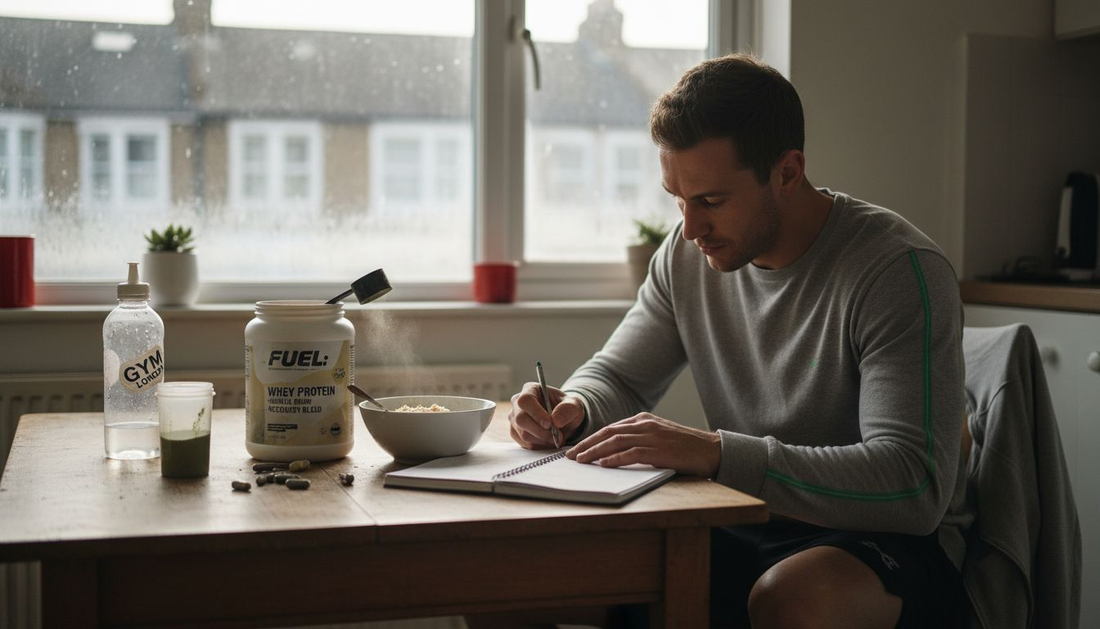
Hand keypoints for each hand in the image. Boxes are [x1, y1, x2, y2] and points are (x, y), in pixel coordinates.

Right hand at [508, 382, 584, 449]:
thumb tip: (556, 421)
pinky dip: (539, 446)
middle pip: (520, 419)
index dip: (536, 413)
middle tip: (558, 436)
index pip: (525, 400)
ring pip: (523, 434)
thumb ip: (567, 409)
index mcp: (530, 389)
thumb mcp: (574, 405)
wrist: (563, 420)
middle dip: (540, 431)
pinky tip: (549, 442)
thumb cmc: (567, 408)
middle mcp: (518, 403)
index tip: (549, 424)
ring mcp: (514, 419)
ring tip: (557, 438)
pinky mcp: (516, 433)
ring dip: (542, 440)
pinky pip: (524, 444)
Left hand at [566, 413, 720, 477]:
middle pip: (608, 433)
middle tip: (570, 455)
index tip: (577, 448)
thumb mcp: (658, 437)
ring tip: (580, 461)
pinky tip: (603, 465)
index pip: (610, 428)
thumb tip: (613, 452)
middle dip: (586, 444)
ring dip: (595, 452)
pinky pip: (631, 453)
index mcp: (643, 420)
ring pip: (615, 442)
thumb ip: (638, 440)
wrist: (711, 450)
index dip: (591, 438)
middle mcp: (644, 424)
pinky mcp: (658, 450)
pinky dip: (614, 459)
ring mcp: (651, 436)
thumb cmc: (684, 447)